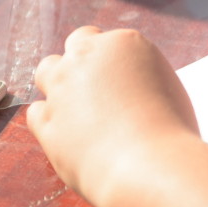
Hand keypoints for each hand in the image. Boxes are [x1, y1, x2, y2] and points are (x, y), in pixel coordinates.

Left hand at [27, 26, 197, 204]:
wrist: (149, 167)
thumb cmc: (171, 133)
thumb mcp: (169, 91)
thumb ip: (142, 81)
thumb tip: (131, 91)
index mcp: (124, 43)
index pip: (109, 39)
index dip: (114, 60)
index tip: (122, 78)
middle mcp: (87, 57)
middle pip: (76, 44)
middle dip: (84, 61)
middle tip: (100, 87)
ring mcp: (61, 87)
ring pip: (46, 70)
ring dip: (59, 83)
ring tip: (80, 109)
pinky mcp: (45, 120)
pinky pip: (37, 111)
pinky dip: (49, 119)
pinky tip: (70, 134)